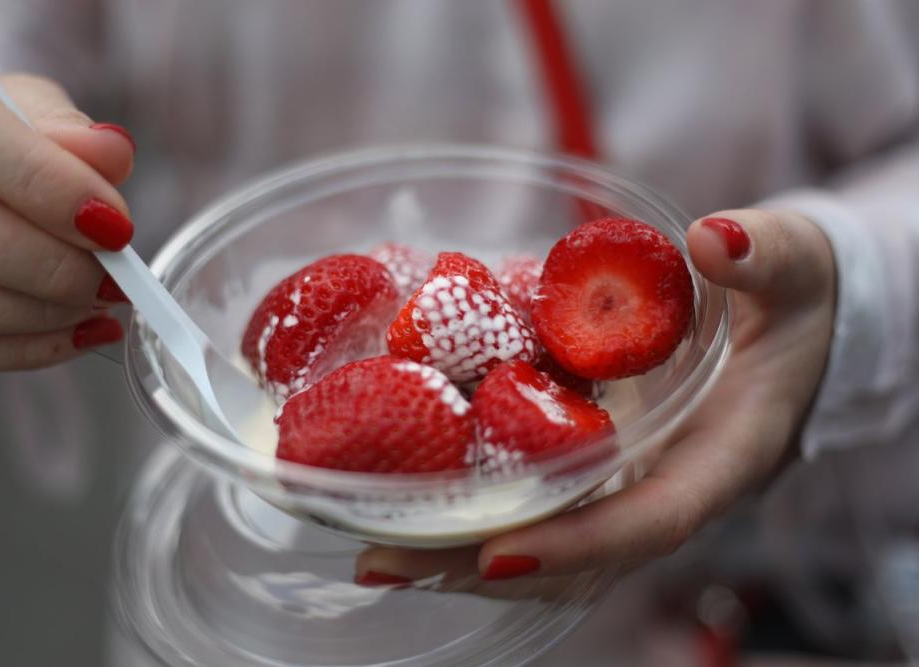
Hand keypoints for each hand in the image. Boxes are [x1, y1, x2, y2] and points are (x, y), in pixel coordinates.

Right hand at [0, 72, 135, 373]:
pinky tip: (78, 329)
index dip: (51, 187)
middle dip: (58, 267)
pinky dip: (29, 346)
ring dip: (48, 313)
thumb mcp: (11, 104)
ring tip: (98, 299)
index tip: (115, 226)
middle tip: (113, 276)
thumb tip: (113, 155)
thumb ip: (59, 127)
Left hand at [355, 209, 836, 583]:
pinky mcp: (592, 457)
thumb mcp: (792, 267)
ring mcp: (621, 480)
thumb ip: (765, 257)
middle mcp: (660, 487)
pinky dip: (471, 503)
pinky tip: (401, 495)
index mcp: (718, 459)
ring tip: (373, 551)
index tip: (496, 554)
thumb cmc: (790, 300)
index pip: (648, 522)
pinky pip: (532, 495)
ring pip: (542, 539)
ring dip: (458, 552)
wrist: (780, 322)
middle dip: (478, 564)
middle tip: (386, 560)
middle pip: (571, 556)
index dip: (576, 545)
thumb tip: (714, 242)